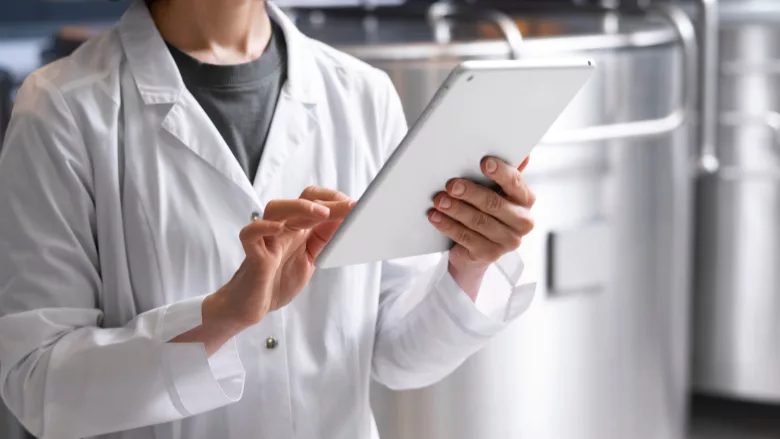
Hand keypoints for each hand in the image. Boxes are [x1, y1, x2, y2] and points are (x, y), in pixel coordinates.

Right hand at [210, 187, 353, 327]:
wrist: (251, 306)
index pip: (313, 200)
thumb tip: (346, 221)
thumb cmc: (278, 280)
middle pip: (301, 203)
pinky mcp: (253, 255)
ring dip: (299, 207)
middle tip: (351, 207)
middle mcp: (282, 229)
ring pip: (276, 209)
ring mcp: (266, 240)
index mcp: (296, 228)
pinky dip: (262, 227)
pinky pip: (250, 234)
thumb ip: (324, 240)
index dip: (333, 200)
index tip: (355, 206)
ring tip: (322, 213)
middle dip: (328, 203)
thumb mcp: (310, 259)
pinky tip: (278, 228)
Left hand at [428, 156, 534, 296]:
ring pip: (478, 221)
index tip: (483, 163)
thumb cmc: (486, 212)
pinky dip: (448, 225)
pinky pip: (465, 237)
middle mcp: (522, 222)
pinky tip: (435, 216)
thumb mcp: (496, 191)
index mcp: (526, 200)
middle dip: (470, 193)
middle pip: (494, 203)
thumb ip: (504, 175)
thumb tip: (523, 154)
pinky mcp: (489, 254)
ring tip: (438, 200)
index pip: (515, 182)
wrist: (476, 250)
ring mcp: (507, 241)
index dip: (500, 172)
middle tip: (451, 185)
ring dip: (455, 209)